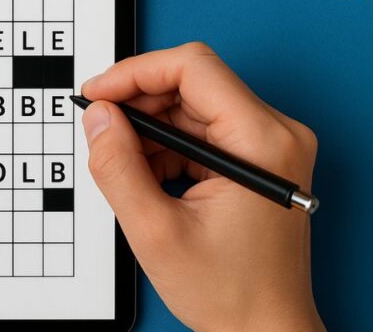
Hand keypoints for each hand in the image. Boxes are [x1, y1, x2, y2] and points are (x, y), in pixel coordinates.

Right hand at [81, 42, 323, 330]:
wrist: (265, 330)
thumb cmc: (230, 292)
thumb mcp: (154, 230)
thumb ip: (118, 167)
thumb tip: (98, 117)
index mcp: (262, 141)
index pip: (193, 67)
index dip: (134, 73)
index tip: (97, 94)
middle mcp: (275, 133)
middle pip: (192, 82)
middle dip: (138, 103)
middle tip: (100, 130)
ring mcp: (269, 145)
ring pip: (192, 105)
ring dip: (149, 128)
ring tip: (125, 168)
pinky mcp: (257, 158)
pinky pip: (202, 129)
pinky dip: (166, 145)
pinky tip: (148, 177)